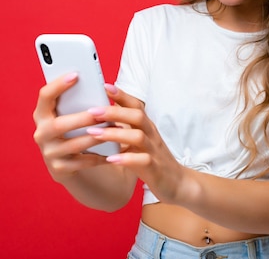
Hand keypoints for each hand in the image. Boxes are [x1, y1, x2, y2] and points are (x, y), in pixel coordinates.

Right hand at [32, 73, 108, 180]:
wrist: (76, 165)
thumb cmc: (79, 131)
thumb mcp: (78, 115)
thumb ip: (84, 101)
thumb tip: (106, 86)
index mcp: (43, 115)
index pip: (44, 96)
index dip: (58, 85)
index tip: (76, 75)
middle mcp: (41, 134)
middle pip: (59, 125)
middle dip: (83, 118)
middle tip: (103, 111)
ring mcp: (49, 153)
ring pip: (74, 144)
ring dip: (97, 137)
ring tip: (117, 129)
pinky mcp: (59, 170)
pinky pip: (82, 162)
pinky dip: (99, 156)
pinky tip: (114, 151)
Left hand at [86, 85, 191, 204]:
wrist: (177, 183)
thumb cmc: (152, 160)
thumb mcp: (138, 142)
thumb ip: (123, 130)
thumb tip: (99, 117)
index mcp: (146, 127)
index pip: (135, 105)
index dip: (121, 95)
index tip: (104, 86)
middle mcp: (151, 135)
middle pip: (137, 116)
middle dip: (113, 112)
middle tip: (91, 111)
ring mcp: (154, 151)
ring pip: (137, 136)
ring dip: (114, 134)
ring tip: (93, 134)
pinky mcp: (155, 168)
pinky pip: (142, 161)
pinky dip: (126, 159)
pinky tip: (110, 160)